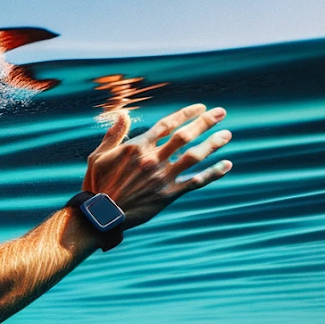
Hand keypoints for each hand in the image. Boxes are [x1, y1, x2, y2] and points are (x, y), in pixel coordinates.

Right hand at [83, 103, 233, 229]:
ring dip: (213, 144)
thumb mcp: (98, 157)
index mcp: (137, 147)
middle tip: (222, 113)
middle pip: (185, 135)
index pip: (167, 124)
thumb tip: (123, 114)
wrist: (100, 215)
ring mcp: (162, 177)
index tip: (201, 107)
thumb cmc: (96, 186)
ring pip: (194, 156)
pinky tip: (227, 164)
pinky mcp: (168, 194)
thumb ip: (113, 135)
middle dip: (205, 122)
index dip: (186, 113)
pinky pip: (196, 181)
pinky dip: (213, 173)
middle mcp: (153, 159)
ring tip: (227, 135)